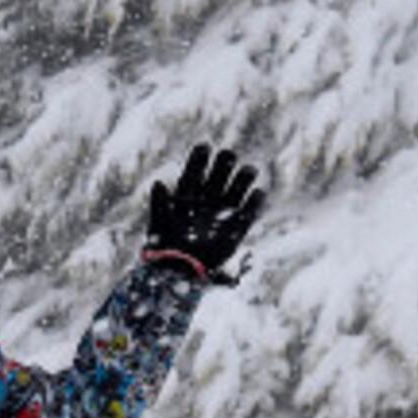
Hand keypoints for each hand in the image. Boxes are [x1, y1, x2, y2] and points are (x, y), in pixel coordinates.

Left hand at [144, 143, 264, 281]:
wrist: (179, 271)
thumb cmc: (165, 248)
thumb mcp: (159, 224)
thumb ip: (159, 204)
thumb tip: (158, 183)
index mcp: (186, 197)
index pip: (193, 174)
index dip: (198, 160)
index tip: (204, 146)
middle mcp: (205, 201)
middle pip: (217, 178)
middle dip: (223, 165)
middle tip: (228, 154)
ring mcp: (222, 213)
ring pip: (235, 190)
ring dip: (242, 180)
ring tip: (248, 169)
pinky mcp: (236, 227)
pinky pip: (248, 212)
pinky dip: (254, 203)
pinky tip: (259, 192)